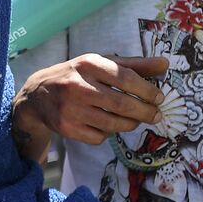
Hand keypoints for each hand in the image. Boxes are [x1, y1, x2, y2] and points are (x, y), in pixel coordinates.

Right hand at [12, 55, 166, 158]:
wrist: (37, 95)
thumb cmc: (76, 76)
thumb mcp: (100, 64)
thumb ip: (133, 65)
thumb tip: (165, 64)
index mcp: (87, 65)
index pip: (125, 78)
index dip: (147, 90)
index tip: (159, 98)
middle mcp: (77, 86)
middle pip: (121, 104)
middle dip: (145, 112)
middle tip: (156, 115)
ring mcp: (70, 109)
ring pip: (112, 124)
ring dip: (130, 124)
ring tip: (134, 119)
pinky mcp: (66, 128)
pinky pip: (99, 137)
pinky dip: (108, 133)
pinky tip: (106, 124)